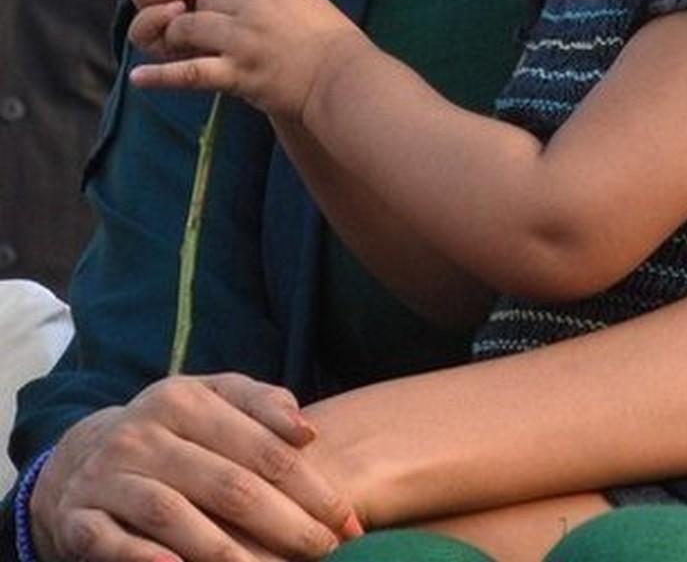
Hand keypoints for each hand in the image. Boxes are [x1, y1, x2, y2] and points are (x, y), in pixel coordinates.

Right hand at [28, 373, 361, 561]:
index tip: (348, 520)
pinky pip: (114, 543)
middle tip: (324, 554)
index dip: (310, 486)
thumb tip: (306, 432)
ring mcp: (110, 477)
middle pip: (227, 484)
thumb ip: (258, 404)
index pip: (260, 446)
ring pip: (174, 516)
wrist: (80, 456)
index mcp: (183, 399)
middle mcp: (145, 433)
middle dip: (284, 525)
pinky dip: (146, 560)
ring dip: (226, 553)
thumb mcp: (209, 400)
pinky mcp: (81, 519)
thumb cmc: (170, 431)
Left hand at [129, 0, 361, 119]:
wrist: (342, 78)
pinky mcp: (238, 72)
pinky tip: (138, 78)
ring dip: (180, 34)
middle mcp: (254, 4)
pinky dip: (161, 76)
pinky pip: (191, 72)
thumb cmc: (330, 38)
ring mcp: (243, 38)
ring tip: (180, 44)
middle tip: (199, 25)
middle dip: (197, 9)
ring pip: (190, 25)